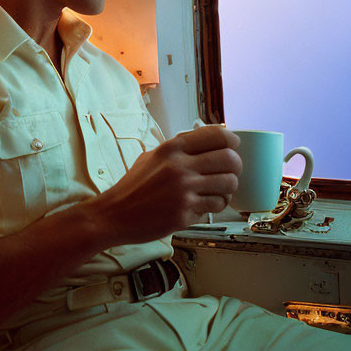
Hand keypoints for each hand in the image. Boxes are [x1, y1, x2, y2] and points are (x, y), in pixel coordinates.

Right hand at [93, 126, 241, 244]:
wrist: (114, 214)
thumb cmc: (133, 187)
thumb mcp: (152, 156)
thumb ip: (178, 148)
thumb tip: (207, 139)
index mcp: (171, 148)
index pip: (216, 135)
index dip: (231, 140)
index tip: (234, 146)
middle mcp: (179, 166)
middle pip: (229, 159)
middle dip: (236, 166)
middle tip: (231, 171)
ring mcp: (183, 190)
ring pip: (228, 183)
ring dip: (229, 188)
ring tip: (220, 191)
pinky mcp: (184, 212)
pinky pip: (216, 205)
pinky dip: (216, 205)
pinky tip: (207, 204)